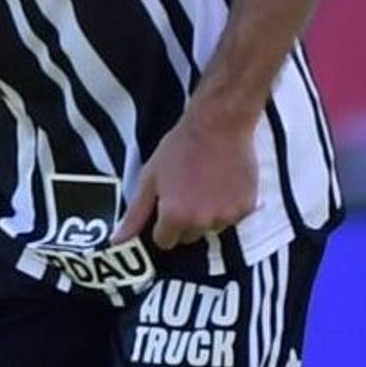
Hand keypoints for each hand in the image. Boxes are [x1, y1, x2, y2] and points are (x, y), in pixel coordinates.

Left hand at [115, 108, 259, 252]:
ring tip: (207, 185)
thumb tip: (119, 240)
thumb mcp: (150, 178)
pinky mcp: (246, 208)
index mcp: (175, 216)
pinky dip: (228, 206)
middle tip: (187, 192)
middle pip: (189, 236)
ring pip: (212, 228)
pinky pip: (233, 217)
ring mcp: (227, 216)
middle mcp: (202, 222)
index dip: (163, 224)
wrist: (219, 125)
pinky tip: (223, 184)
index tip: (167, 206)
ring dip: (208, 214)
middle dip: (186, 220)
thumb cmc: (181, 147)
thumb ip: (135, 214)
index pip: (165, 241)